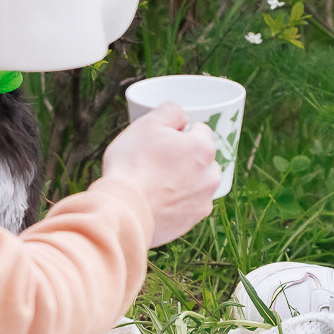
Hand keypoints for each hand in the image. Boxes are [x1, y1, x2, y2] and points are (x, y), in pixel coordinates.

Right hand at [100, 101, 219, 245]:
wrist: (123, 210)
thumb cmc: (133, 164)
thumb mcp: (147, 124)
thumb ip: (170, 111)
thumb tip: (181, 116)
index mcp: (204, 149)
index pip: (200, 131)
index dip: (180, 133)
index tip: (163, 142)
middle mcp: (211, 176)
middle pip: (201, 159)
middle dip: (185, 158)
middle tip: (157, 162)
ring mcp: (203, 201)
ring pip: (196, 183)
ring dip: (183, 181)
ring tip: (155, 184)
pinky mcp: (191, 221)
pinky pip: (187, 206)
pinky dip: (176, 203)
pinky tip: (157, 202)